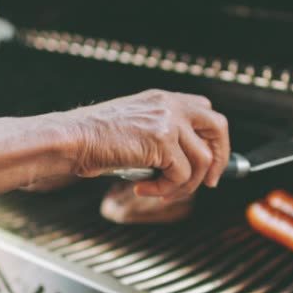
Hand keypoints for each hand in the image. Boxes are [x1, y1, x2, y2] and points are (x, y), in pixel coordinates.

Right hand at [60, 89, 230, 198]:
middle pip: (218, 127)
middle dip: (220, 159)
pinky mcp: (162, 140)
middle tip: (210, 183)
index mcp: (163, 99)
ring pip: (203, 160)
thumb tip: (183, 166)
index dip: (213, 139)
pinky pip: (181, 175)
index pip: (205, 110)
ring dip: (186, 186)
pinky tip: (143, 189)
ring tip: (163, 193)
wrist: (72, 138)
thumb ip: (160, 135)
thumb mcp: (133, 127)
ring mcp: (169, 120)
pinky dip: (165, 189)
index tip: (209, 162)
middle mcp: (170, 104)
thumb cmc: (93, 139)